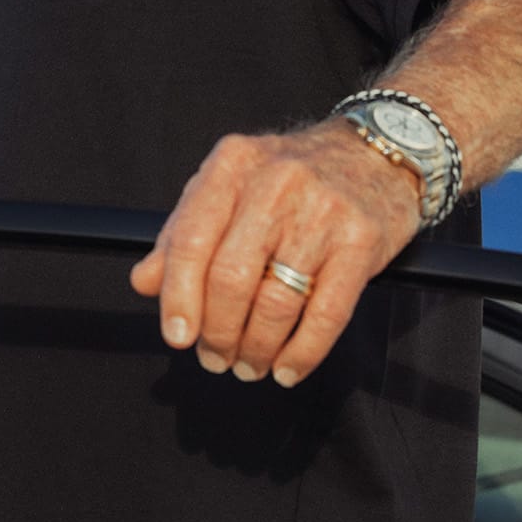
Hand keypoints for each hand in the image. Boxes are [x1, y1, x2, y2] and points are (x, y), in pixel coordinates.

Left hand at [128, 122, 420, 387]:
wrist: (376, 153)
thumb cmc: (293, 177)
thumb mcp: (229, 186)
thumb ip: (182, 232)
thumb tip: (145, 283)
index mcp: (232, 166)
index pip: (191, 240)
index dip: (178, 296)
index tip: (177, 336)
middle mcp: (275, 184)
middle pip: (231, 277)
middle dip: (218, 332)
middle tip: (215, 357)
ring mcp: (322, 212)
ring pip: (276, 301)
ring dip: (256, 348)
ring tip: (249, 364)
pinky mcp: (361, 241)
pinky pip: (327, 314)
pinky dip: (302, 353)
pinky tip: (287, 368)